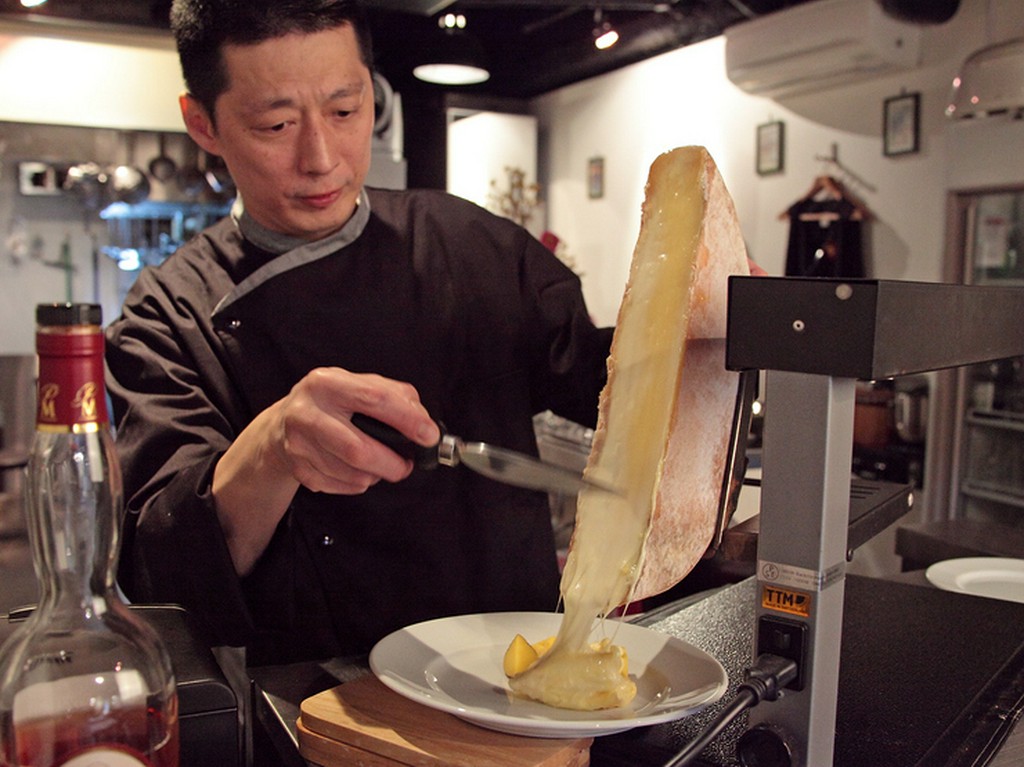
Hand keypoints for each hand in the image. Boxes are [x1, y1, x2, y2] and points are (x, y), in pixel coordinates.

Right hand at [264, 368, 439, 493]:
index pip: (374, 398)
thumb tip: (423, 419)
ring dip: (375, 475)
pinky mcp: (297, 467)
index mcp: (327, 382)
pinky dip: (357, 483)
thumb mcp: (357, 385)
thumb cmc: (330, 403)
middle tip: (406, 466)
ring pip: (351, 473)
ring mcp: (298, 442)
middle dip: (391, 464)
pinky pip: (339, 485)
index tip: (428, 435)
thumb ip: (394, 394)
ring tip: (379, 465)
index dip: (407, 419)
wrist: (282, 424)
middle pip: (358, 449)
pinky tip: (357, 471)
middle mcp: (307, 411)